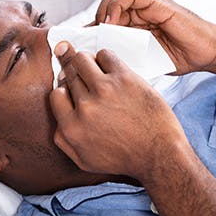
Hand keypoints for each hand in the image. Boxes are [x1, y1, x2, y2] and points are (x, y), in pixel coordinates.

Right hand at [49, 42, 189, 179]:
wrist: (160, 154)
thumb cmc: (125, 157)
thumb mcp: (85, 161)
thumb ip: (63, 141)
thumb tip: (56, 120)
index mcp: (72, 128)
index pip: (56, 94)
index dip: (64, 90)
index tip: (73, 90)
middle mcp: (85, 108)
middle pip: (69, 75)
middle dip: (75, 74)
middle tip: (86, 77)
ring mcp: (104, 90)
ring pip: (81, 59)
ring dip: (86, 62)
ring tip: (96, 70)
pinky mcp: (124, 79)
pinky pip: (104, 54)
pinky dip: (105, 58)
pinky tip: (111, 69)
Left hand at [92, 0, 215, 74]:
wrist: (206, 53)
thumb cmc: (176, 57)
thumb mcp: (142, 59)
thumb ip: (123, 55)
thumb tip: (98, 64)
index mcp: (133, 23)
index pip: (104, 17)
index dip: (89, 28)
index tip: (78, 42)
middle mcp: (138, 11)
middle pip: (105, 4)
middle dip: (93, 19)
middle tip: (89, 36)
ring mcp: (147, 4)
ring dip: (103, 11)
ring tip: (101, 29)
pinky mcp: (156, 2)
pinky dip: (116, 6)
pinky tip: (112, 22)